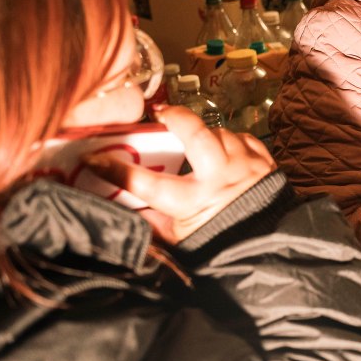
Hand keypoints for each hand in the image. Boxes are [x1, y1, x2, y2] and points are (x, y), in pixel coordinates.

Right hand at [84, 106, 274, 243]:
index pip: (147, 183)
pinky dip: (231, 141)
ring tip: (196, 142)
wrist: (267, 245)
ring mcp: (246, 166)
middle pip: (197, 134)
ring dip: (207, 135)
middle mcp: (221, 178)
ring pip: (221, 134)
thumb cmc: (219, 243)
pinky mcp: (264, 161)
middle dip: (177, 118)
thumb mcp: (180, 239)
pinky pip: (243, 138)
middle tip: (161, 114)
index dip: (116, 170)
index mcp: (194, 201)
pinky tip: (224, 148)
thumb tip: (122, 206)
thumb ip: (153, 222)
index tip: (94, 158)